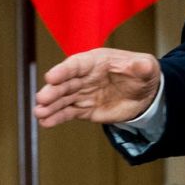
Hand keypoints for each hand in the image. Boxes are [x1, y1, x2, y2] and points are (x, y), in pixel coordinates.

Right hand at [33, 48, 161, 126]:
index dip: (63, 71)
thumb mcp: (146, 68)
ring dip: (49, 106)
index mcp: (95, 62)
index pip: (76, 65)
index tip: (51, 77)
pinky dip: (56, 118)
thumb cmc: (141, 74)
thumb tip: (143, 65)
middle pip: (64, 84)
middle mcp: (83, 77)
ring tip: (39, 113)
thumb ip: (142, 67)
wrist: (143, 95)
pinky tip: (46, 122)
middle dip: (52, 91)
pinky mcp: (83, 109)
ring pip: (62, 99)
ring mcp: (81, 94)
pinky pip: (67, 113)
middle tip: (41, 99)